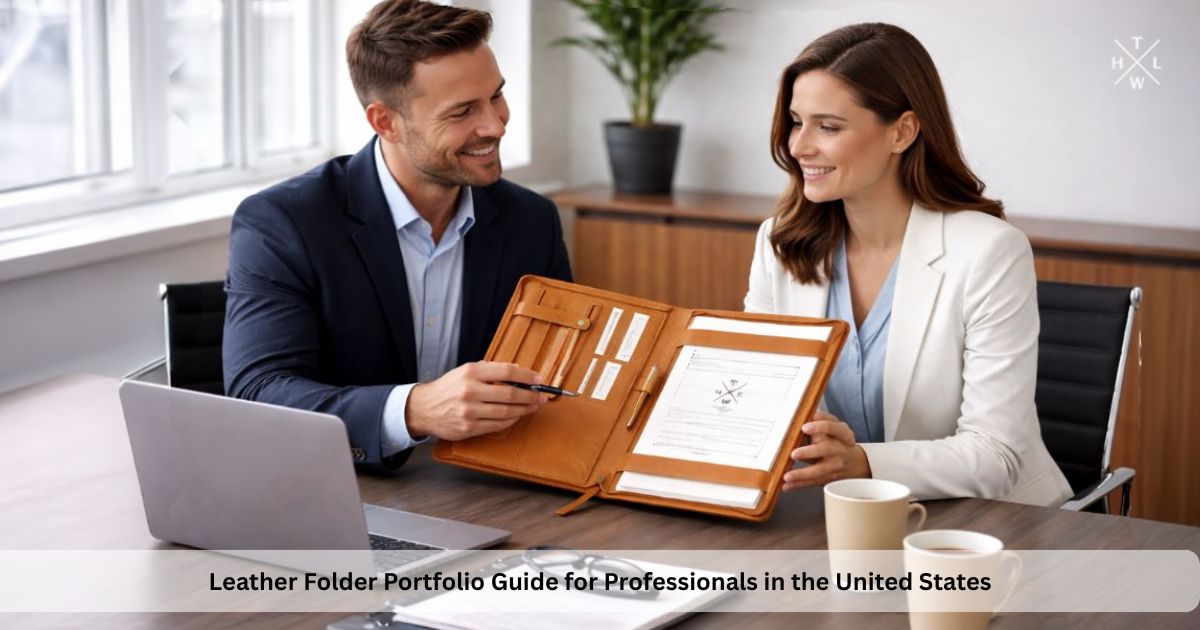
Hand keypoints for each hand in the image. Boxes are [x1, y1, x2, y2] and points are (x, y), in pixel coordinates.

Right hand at [405, 362, 547, 440]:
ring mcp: (469, 411)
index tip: (539, 380)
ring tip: (533, 407)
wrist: (424, 408)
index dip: (527, 376)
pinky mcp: (468, 428)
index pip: (507, 371)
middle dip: (531, 396)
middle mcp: (470, 391)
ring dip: (524, 410)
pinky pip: (497, 425)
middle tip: (542, 397)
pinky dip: (511, 421)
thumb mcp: (466, 371)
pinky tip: (517, 416)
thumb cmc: (449, 388)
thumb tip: (518, 371)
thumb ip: (490, 370)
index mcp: (471, 372)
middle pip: (510, 393)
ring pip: (506, 412)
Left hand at [782, 411, 871, 490]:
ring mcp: (836, 466)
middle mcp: (841, 450)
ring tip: (787, 475)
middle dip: (810, 452)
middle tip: (794, 453)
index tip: (805, 427)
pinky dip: (799, 484)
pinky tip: (787, 485)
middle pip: (827, 450)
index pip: (836, 428)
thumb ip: (822, 421)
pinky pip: (813, 482)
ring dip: (802, 474)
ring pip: (820, 470)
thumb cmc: (839, 442)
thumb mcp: (836, 428)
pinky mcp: (829, 478)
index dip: (821, 427)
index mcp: (844, 435)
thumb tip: (806, 414)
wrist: (856, 464)